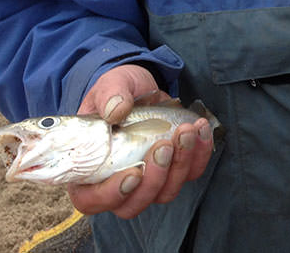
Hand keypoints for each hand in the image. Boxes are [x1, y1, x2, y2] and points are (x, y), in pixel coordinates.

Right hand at [66, 64, 214, 218]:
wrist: (142, 87)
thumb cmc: (117, 92)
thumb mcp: (109, 86)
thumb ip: (109, 96)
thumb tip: (116, 111)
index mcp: (88, 168)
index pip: (91, 200)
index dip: (111, 195)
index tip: (134, 173)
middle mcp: (116, 181)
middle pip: (133, 204)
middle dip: (155, 178)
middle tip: (165, 144)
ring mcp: (147, 179)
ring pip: (164, 192)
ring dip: (180, 164)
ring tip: (186, 130)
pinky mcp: (172, 170)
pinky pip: (190, 174)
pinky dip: (199, 154)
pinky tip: (200, 129)